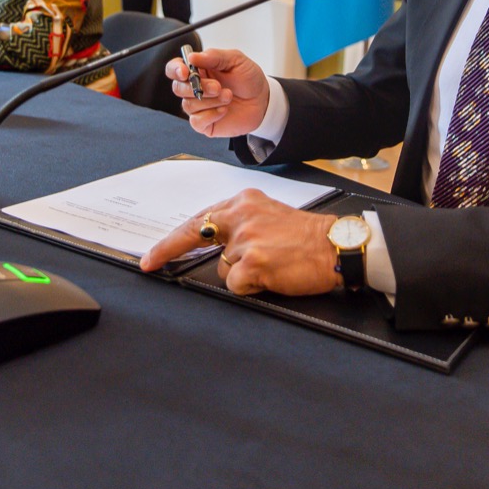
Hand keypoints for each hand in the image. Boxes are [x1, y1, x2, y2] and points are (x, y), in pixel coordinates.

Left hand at [139, 189, 341, 295]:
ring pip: (223, 268)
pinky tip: (273, 277)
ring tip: (271, 266)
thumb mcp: (270, 217)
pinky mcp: (253, 263)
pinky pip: (237, 285)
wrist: (336, 246)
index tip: (153, 254)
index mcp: (244, 202)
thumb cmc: (308, 237)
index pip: (200, 218)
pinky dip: (252, 287)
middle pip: (194, 236)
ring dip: (241, 274)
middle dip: (168, 251)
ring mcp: (246, 239)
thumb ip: (241, 225)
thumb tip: (215, 245)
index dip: (173, 238)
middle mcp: (242, 216)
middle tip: (151, 263)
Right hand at [165, 47, 270, 137]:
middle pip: (177, 88)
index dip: (175, 70)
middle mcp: (194, 88)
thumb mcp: (235, 60)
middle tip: (218, 87)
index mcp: (198, 70)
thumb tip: (192, 57)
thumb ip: (214, 56)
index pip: (174, 69)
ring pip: (188, 105)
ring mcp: (198, 106)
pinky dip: (211, 115)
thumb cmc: (248, 79)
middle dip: (197, 87)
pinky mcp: (204, 123)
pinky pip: (196, 121)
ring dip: (211, 101)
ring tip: (228, 96)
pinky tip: (224, 110)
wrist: (263, 100)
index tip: (185, 72)